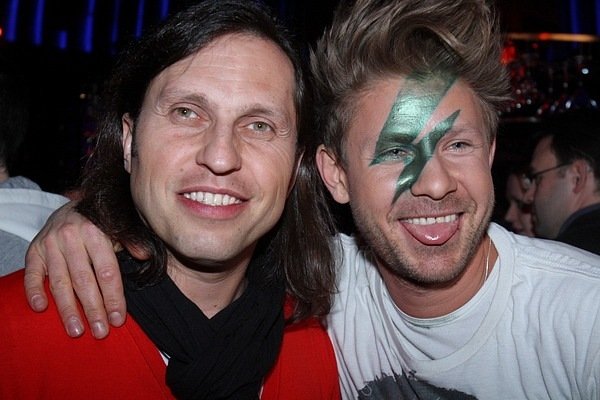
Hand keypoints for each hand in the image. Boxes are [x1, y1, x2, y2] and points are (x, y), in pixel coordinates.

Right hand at [24, 201, 125, 338]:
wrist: (73, 206)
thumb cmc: (101, 224)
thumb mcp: (119, 228)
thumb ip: (132, 242)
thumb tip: (145, 256)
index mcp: (96, 232)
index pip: (107, 271)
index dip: (113, 297)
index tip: (117, 319)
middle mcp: (71, 237)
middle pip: (84, 280)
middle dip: (93, 309)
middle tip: (100, 331)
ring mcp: (50, 244)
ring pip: (60, 281)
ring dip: (67, 309)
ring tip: (76, 330)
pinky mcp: (34, 250)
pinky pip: (32, 273)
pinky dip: (34, 291)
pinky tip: (41, 308)